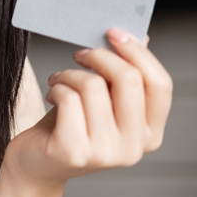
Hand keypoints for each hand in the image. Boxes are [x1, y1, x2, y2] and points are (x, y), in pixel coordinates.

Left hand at [4, 28, 173, 188]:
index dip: (138, 53)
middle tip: (80, 54)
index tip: (113, 33)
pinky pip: (68, 98)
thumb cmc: (69, 125)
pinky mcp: (73, 151)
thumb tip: (139, 36)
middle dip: (99, 55)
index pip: (160, 85)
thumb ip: (122, 76)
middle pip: (128, 80)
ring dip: (69, 74)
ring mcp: (105, 153)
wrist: (35, 163)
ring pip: (93, 86)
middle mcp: (133, 148)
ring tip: (59, 81)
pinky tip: (52, 95)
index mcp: (149, 134)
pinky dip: (56, 87)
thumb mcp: (101, 101)